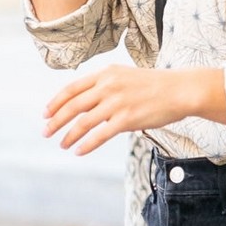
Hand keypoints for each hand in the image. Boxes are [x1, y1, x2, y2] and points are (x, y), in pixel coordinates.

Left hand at [44, 65, 225, 154]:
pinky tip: (78, 151)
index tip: (45, 114)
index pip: (71, 88)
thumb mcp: (124, 76)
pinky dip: (86, 145)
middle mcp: (108, 86)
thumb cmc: (152, 85)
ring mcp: (117, 103)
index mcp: (105, 74)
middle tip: (45, 132)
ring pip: (83, 122)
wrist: (180, 90)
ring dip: (69, 135)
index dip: (55, 102)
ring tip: (62, 144)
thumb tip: (83, 101)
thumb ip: (103, 85)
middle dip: (55, 121)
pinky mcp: (127, 119)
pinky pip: (100, 135)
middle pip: (72, 106)